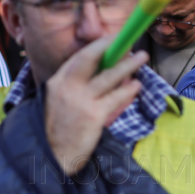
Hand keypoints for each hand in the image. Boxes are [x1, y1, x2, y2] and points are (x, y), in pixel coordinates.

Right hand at [44, 37, 146, 175]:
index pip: (78, 57)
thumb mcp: (58, 101)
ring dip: (128, 64)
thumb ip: (74, 86)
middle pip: (91, 58)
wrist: (53, 154)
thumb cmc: (58, 129)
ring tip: (141, 58)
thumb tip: (102, 72)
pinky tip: (136, 85)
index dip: (97, 46)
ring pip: (109, 76)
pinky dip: (128, 90)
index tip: (111, 39)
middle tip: (127, 41)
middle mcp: (67, 86)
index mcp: (57, 82)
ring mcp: (80, 100)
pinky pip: (116, 97)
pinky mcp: (94, 115)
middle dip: (111, 46)